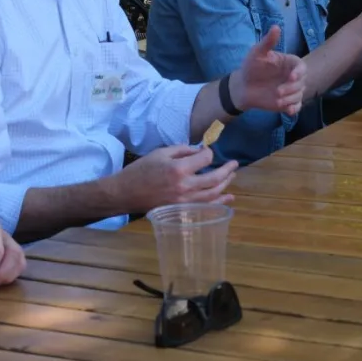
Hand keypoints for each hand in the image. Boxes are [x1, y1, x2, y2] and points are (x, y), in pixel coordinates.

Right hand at [115, 144, 236, 213]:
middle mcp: (185, 186)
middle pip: (215, 178)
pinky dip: (220, 202)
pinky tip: (229, 197)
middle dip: (227, 169)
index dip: (208, 153)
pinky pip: (206, 206)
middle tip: (234, 164)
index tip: (206, 151)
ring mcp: (185, 201)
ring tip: (232, 176)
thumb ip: (182, 150)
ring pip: (214, 193)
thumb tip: (200, 151)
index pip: (205, 159)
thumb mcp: (160, 153)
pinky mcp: (183, 210)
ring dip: (226, 184)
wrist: (126, 193)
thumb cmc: (141, 170)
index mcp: (179, 169)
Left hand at [230, 27, 305, 115]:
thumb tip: (276, 27)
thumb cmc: (251, 66)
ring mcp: (291, 89)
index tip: (291, 77)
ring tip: (277, 100)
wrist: (243, 86)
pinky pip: (296, 106)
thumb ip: (268, 41)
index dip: (299, 72)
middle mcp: (293, 76)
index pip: (301, 67)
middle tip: (277, 92)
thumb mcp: (258, 52)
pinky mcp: (287, 102)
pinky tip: (288, 111)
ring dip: (290, 99)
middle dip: (292, 88)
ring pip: (299, 95)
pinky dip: (294, 109)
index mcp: (289, 63)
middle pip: (302, 82)